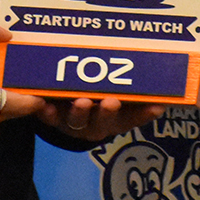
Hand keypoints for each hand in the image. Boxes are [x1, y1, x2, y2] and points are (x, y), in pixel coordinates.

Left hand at [39, 96, 164, 142]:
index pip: (133, 118)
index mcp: (115, 120)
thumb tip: (154, 75)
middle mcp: (96, 125)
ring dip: (80, 112)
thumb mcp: (116, 94)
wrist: (63, 113)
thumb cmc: (97, 96)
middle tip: (111, 102)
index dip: (144, 115)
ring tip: (81, 102)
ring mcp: (74, 124)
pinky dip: (46, 113)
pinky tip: (44, 104)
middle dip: (108, 113)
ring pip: (77, 122)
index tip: (156, 107)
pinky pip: (49, 119)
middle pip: (104, 122)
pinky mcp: (53, 120)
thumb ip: (131, 88)